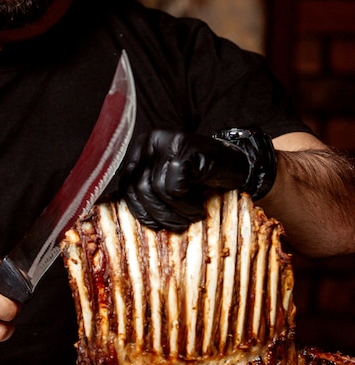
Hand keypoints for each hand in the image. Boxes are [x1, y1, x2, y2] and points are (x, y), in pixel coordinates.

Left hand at [121, 128, 275, 230]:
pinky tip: (200, 204)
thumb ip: (147, 192)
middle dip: (158, 214)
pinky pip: (174, 186)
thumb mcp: (167, 185)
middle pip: (138, 187)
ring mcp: (168, 141)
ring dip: (176, 211)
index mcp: (141, 149)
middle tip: (179, 224)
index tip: (155, 223)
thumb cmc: (202, 181)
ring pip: (155, 189)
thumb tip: (127, 216)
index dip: (138, 209)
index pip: (125, 184)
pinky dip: (187, 204)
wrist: (239, 168)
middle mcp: (150, 141)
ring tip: (193, 214)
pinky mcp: (185, 147)